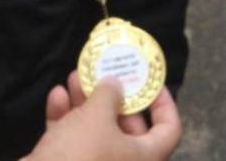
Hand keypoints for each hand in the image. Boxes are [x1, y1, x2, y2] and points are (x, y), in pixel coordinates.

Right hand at [25, 74, 180, 160]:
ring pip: (98, 132)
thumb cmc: (80, 153)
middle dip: (112, 96)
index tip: (151, 81)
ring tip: (73, 76)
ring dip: (85, 103)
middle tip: (103, 73)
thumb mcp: (97, 115)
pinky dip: (67, 121)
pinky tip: (56, 97)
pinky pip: (75, 143)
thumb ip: (110, 94)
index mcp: (145, 158)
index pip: (169, 129)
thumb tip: (115, 85)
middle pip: (128, 127)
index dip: (164, 102)